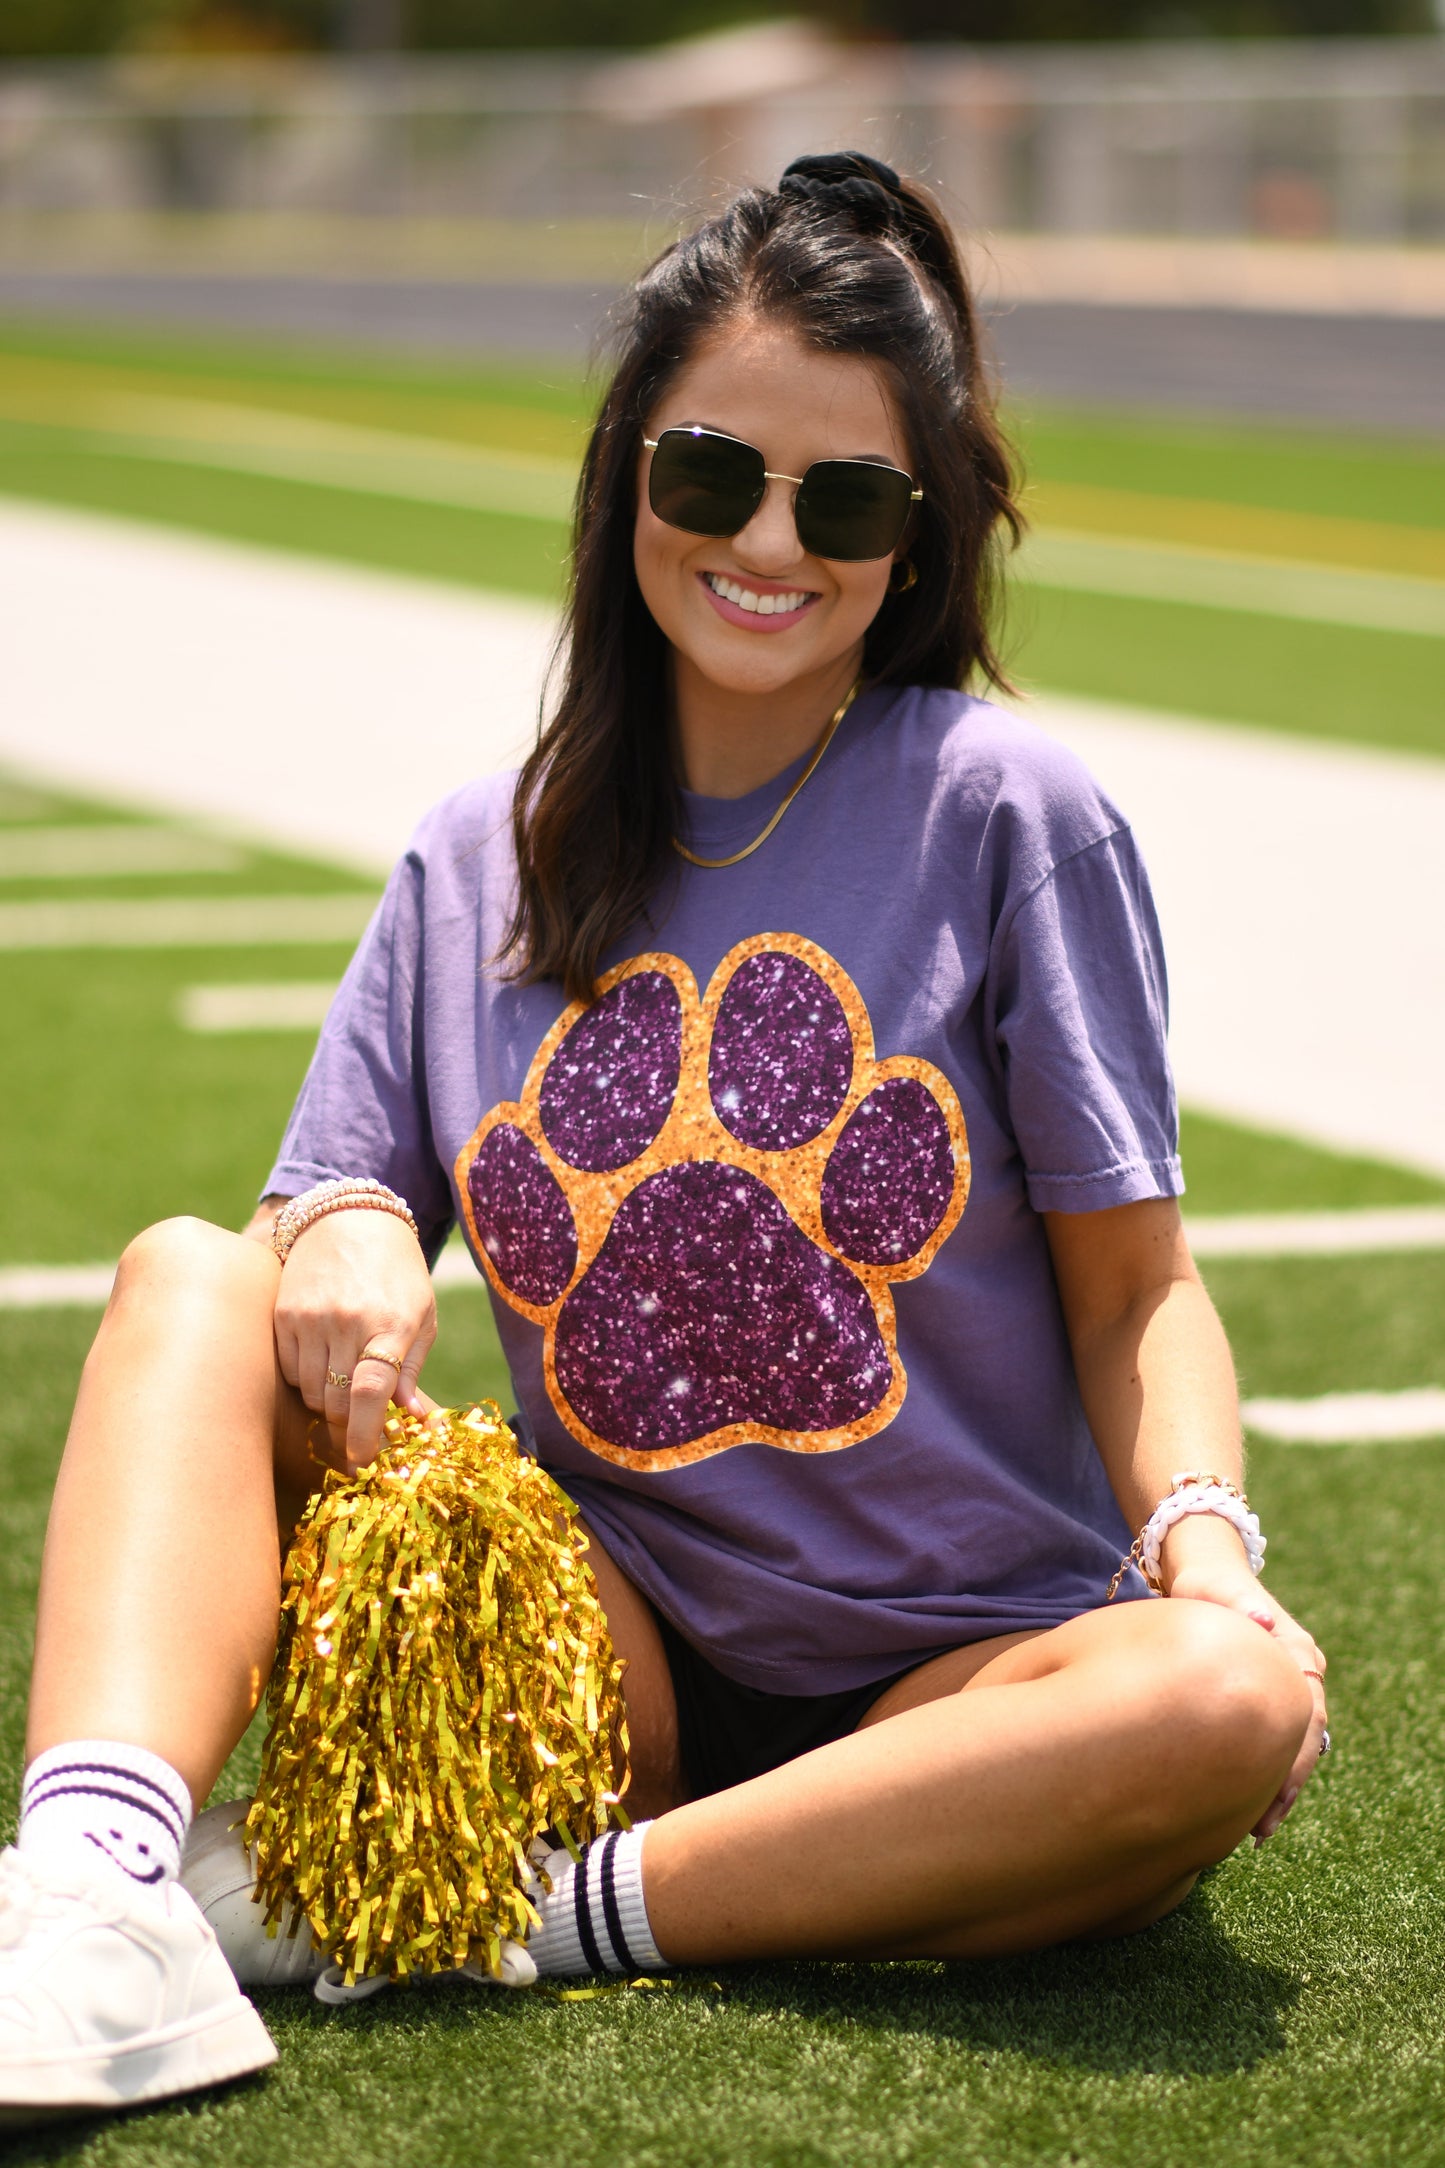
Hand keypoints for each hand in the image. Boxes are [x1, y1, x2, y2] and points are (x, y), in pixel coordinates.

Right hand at [272, 1207, 437, 1471]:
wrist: (349, 1220)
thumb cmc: (397, 1273)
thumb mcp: (422, 1314)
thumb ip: (411, 1367)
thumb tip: (412, 1418)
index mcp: (391, 1323)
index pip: (370, 1393)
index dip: (364, 1435)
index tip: (363, 1461)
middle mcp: (347, 1320)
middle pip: (337, 1401)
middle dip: (348, 1424)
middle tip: (358, 1427)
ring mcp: (311, 1317)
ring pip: (312, 1391)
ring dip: (328, 1401)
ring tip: (344, 1383)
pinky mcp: (283, 1315)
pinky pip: (291, 1370)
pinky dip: (306, 1378)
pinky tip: (323, 1360)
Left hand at [1161, 1516, 1327, 1843]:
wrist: (1203, 1575)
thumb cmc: (1207, 1583)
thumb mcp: (1217, 1589)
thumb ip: (1239, 1604)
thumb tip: (1260, 1620)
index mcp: (1296, 1650)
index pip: (1307, 1711)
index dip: (1296, 1756)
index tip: (1277, 1794)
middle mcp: (1300, 1671)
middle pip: (1306, 1739)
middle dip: (1287, 1785)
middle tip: (1262, 1828)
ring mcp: (1286, 1685)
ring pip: (1292, 1746)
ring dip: (1277, 1787)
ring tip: (1255, 1831)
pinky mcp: (1265, 1697)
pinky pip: (1273, 1741)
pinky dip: (1263, 1773)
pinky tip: (1242, 1807)